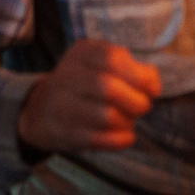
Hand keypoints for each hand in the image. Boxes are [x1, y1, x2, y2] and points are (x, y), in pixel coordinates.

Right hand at [18, 38, 161, 154]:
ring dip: (127, 122)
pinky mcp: (64, 133)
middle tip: (142, 107)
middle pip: (108, 88)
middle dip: (136, 101)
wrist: (41, 110)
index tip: (153, 88)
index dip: (138, 75)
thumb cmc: (83, 85)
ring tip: (128, 121)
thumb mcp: (101, 65)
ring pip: (106, 117)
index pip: (111, 58)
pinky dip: (120, 140)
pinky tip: (125, 136)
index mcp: (80, 54)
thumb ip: (130, 67)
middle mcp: (67, 76)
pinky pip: (99, 140)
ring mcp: (62, 105)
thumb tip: (153, 81)